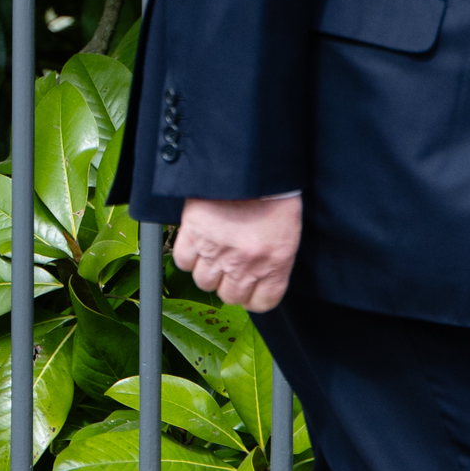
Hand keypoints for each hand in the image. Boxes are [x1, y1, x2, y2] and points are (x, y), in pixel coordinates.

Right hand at [173, 194, 302, 312]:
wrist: (250, 166)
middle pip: (230, 296)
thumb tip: (258, 278)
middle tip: (230, 267)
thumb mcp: (286, 234)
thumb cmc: (273, 195)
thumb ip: (273, 261)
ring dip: (207, 270)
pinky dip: (188, 255)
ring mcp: (218, 251)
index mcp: (275, 264)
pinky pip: (183, 261)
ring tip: (213, 252)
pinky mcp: (195, 235)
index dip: (253, 297)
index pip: (261, 303)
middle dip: (229, 284)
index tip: (249, 289)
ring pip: (204, 282)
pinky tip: (197, 242)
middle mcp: (246, 264)